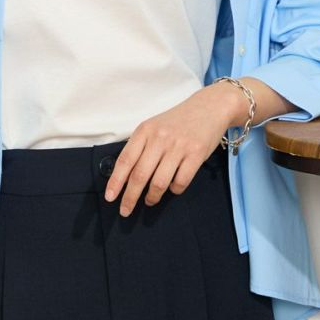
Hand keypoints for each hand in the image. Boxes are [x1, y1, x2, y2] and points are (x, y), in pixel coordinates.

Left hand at [103, 84, 238, 216]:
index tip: (110, 197)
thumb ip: (140, 147)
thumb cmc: (177, 121)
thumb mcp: (153, 126)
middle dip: (130, 197)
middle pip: (139, 175)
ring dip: (152, 197)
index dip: (116, 181)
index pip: (125, 160)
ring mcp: (178, 146)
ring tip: (149, 200)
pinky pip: (180, 182)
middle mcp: (159, 138)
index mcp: (144, 130)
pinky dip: (174, 190)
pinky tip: (172, 188)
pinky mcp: (196, 154)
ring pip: (159, 182)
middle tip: (125, 211)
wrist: (208, 107)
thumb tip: (124, 176)